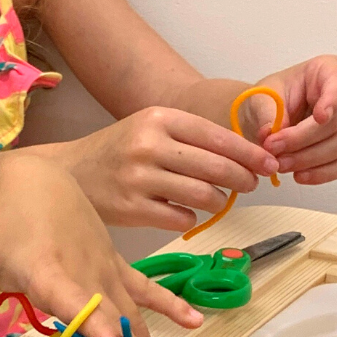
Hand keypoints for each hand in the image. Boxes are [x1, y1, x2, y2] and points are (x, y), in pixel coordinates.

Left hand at [0, 154, 201, 336]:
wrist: (35, 179)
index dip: (100, 330)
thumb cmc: (2, 224)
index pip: (79, 306)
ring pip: (134, 316)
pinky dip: (170, 306)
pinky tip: (195, 323)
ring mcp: (106, 271)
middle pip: (115, 321)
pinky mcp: (115, 267)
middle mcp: (85, 275)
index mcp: (50, 273)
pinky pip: (146, 289)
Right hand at [41, 109, 278, 231]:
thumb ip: (190, 138)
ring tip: (217, 200)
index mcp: (159, 118)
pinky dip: (191, 217)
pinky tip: (184, 211)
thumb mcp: (149, 128)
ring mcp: (139, 178)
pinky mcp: (131, 209)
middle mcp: (149, 145)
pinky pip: (181, 218)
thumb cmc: (117, 150)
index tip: (268, 163)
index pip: (217, 136)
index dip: (249, 153)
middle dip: (242, 179)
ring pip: (203, 195)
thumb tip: (244, 159)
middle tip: (250, 185)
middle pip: (216, 167)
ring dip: (219, 201)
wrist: (68, 171)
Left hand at [246, 58, 336, 185]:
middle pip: (336, 123)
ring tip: (279, 164)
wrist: (269, 115)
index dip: (333, 102)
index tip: (320, 117)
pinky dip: (319, 174)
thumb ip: (267, 111)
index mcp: (332, 70)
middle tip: (273, 149)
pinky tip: (299, 175)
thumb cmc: (272, 97)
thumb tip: (269, 133)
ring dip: (307, 160)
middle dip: (302, 140)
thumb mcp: (262, 95)